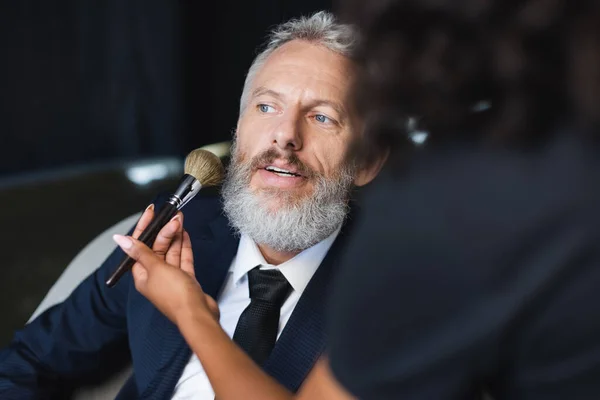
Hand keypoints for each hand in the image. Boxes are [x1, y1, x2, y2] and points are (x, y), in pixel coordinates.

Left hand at [114, 207, 218, 326]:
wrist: (197, 314)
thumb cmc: (175, 297)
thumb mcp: (156, 269)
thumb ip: (141, 252)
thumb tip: (120, 239)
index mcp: (142, 275)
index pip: (140, 246)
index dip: (145, 227)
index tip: (151, 212)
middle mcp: (155, 275)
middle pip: (157, 247)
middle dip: (164, 230)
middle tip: (173, 216)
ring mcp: (172, 277)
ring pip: (171, 251)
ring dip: (175, 235)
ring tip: (180, 219)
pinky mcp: (186, 279)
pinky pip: (183, 258)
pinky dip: (184, 246)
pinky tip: (185, 234)